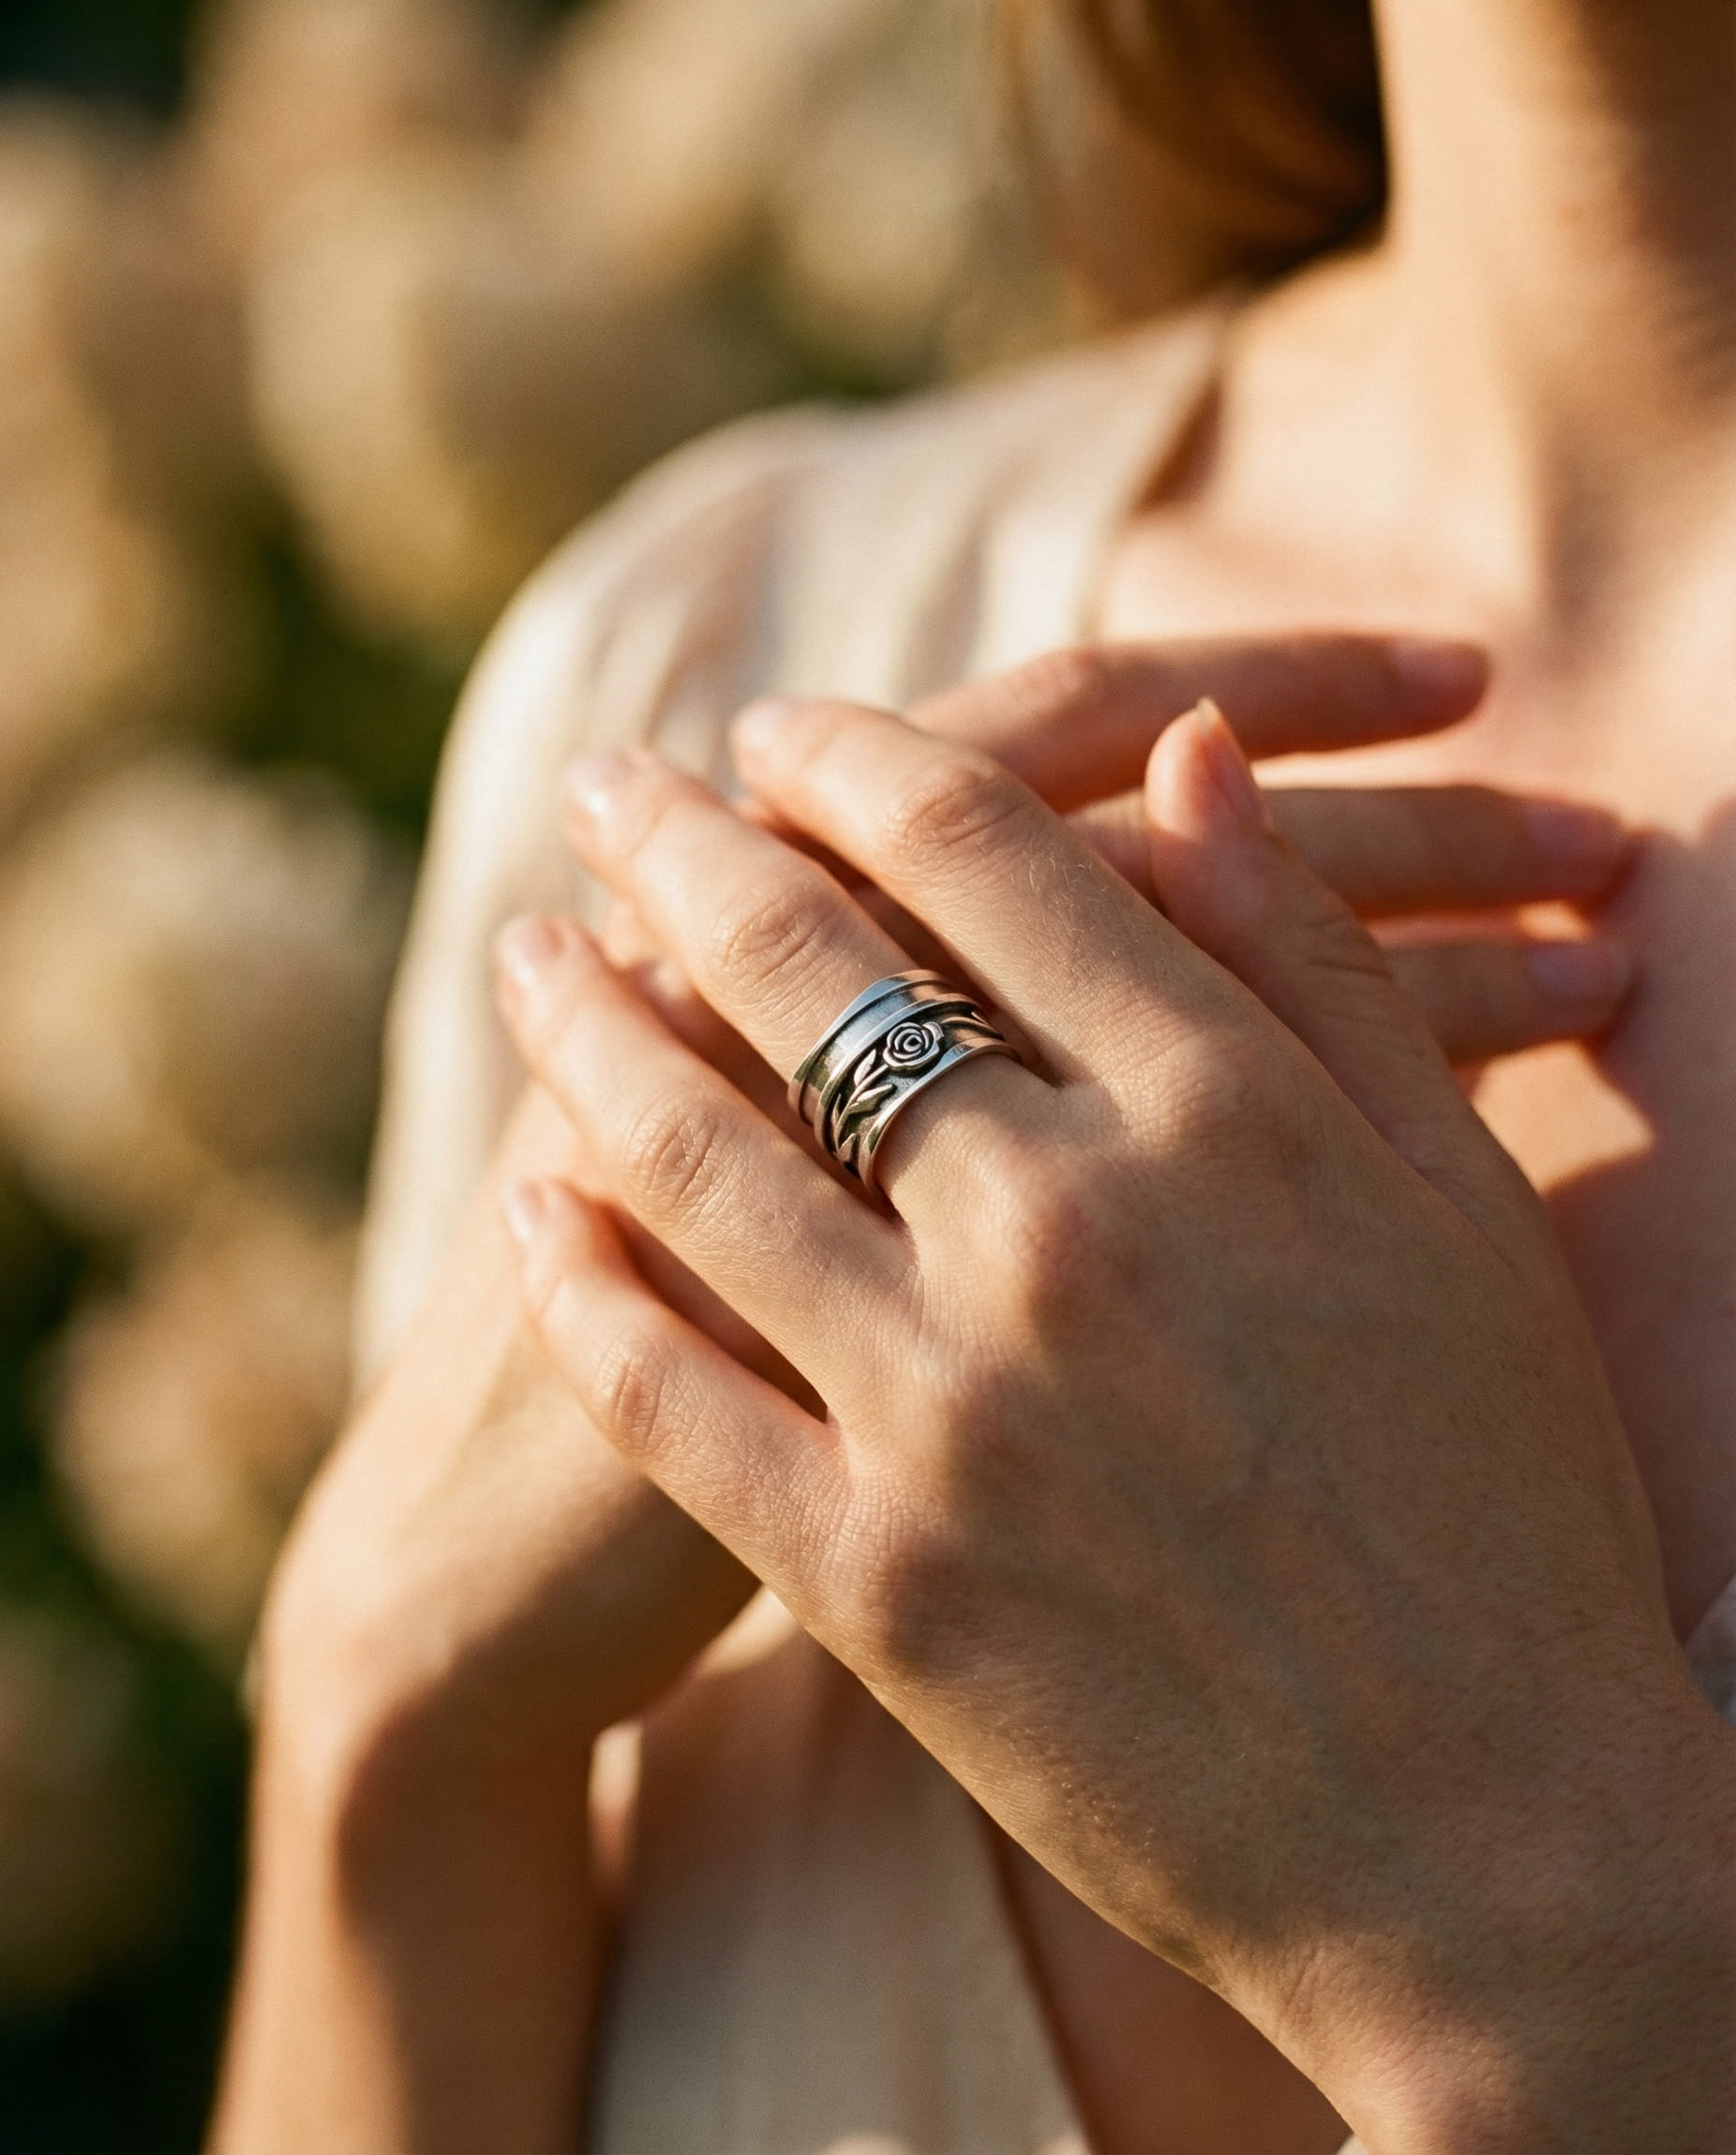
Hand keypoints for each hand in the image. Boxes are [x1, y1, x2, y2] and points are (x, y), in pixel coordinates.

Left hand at [492, 698, 1734, 2153]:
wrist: (1488, 1847)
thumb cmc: (1505, 1513)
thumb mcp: (1452, 1205)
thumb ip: (1311, 963)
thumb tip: (1194, 750)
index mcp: (1227, 1115)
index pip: (992, 847)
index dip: (859, 760)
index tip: (778, 730)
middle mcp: (1069, 1231)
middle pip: (809, 966)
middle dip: (681, 843)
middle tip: (601, 785)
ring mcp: (951, 1410)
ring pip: (697, 1153)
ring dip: (586, 1026)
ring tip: (526, 953)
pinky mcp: (872, 1580)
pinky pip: (669, 1389)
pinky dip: (583, 1279)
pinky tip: (534, 1200)